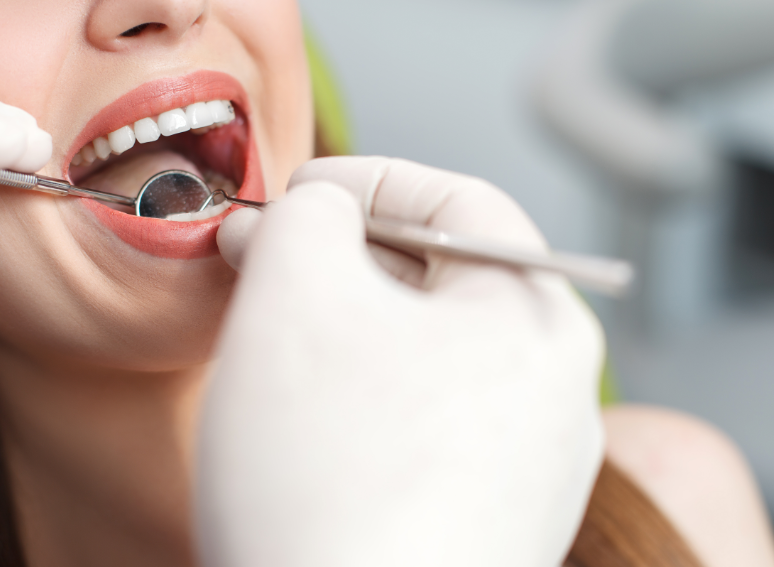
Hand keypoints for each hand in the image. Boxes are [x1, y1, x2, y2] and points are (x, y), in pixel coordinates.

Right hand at [199, 157, 605, 566]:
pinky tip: (308, 417)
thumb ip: (302, 219)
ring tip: (278, 337)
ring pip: (424, 351)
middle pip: (440, 278)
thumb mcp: (295, 296)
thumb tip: (302, 214)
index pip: (456, 200)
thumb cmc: (328, 473)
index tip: (295, 194)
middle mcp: (550, 388)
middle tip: (267, 261)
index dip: (366, 178)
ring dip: (345, 326)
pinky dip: (361, 394)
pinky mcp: (482, 513)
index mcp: (534, 316)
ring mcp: (522, 459)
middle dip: (343, 257)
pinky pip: (421, 418)